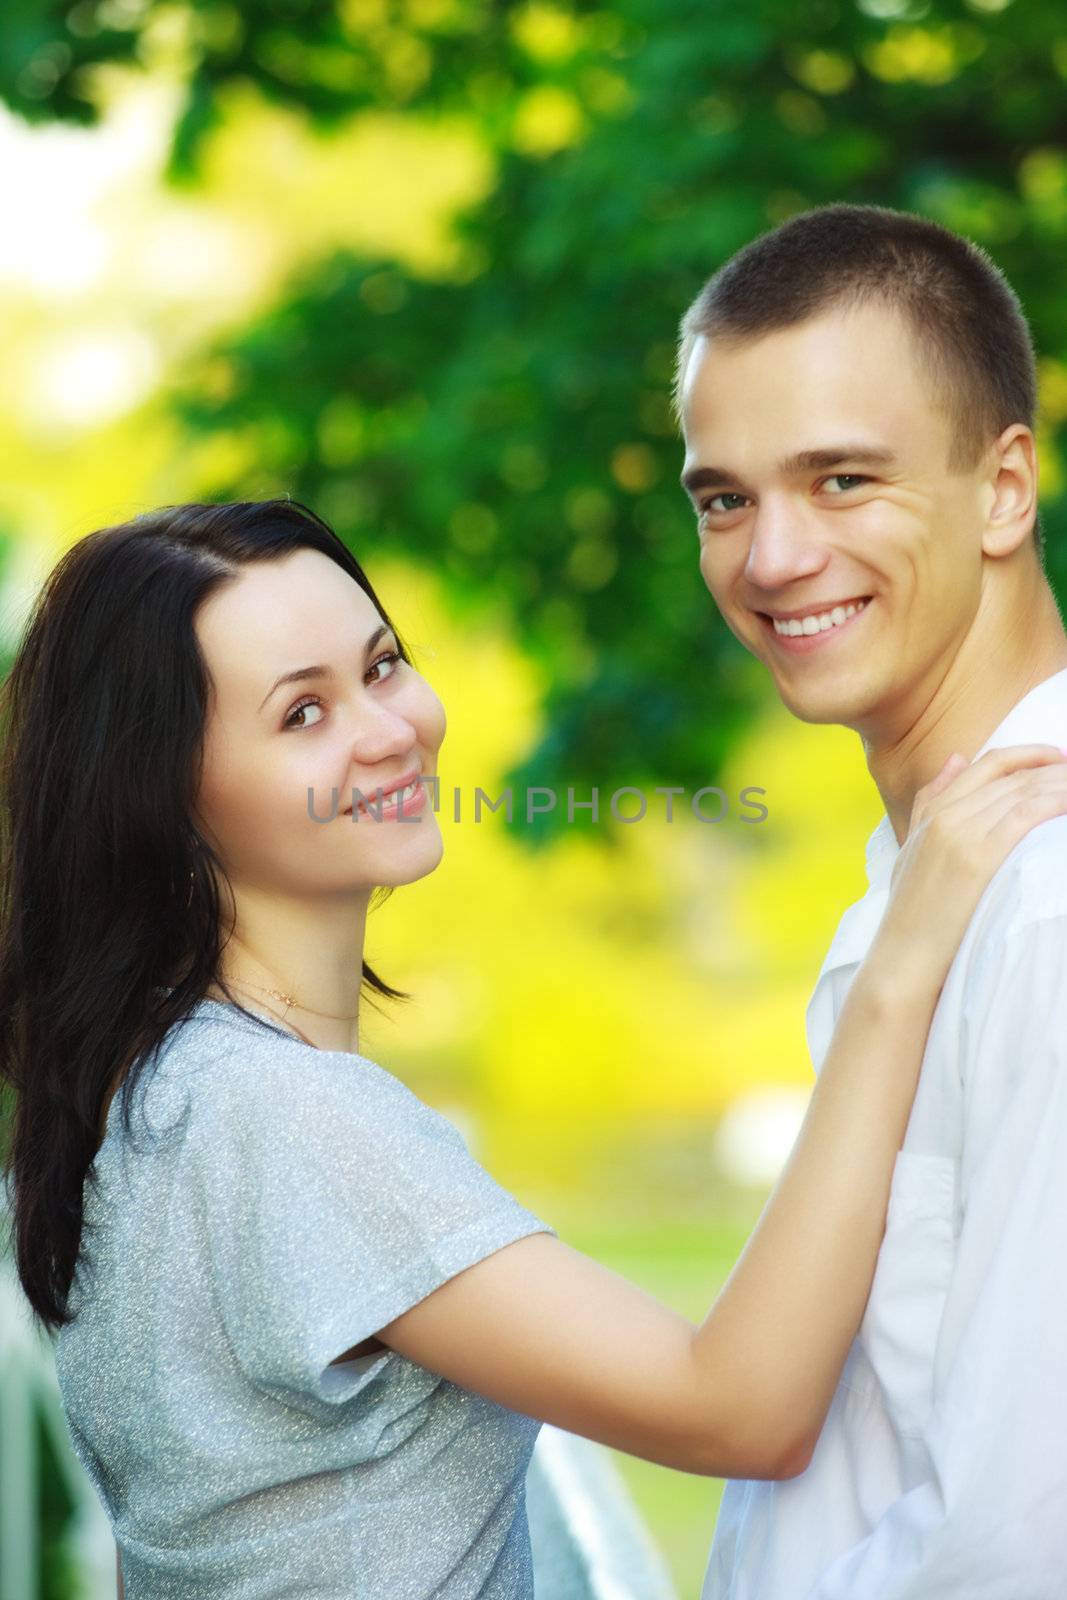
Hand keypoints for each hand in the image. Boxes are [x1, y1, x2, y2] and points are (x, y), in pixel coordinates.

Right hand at [869, 743, 1066, 996]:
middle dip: (1054, 770)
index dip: (1028, 755)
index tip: (1058, 760)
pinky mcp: (979, 857)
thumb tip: (956, 760)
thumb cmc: (912, 915)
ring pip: (1024, 790)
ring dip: (1060, 784)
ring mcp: (961, 833)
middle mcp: (947, 815)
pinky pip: (1028, 814)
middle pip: (1011, 776)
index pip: (988, 765)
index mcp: (933, 811)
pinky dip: (1055, 803)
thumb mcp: (913, 849)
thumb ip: (930, 802)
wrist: (902, 958)